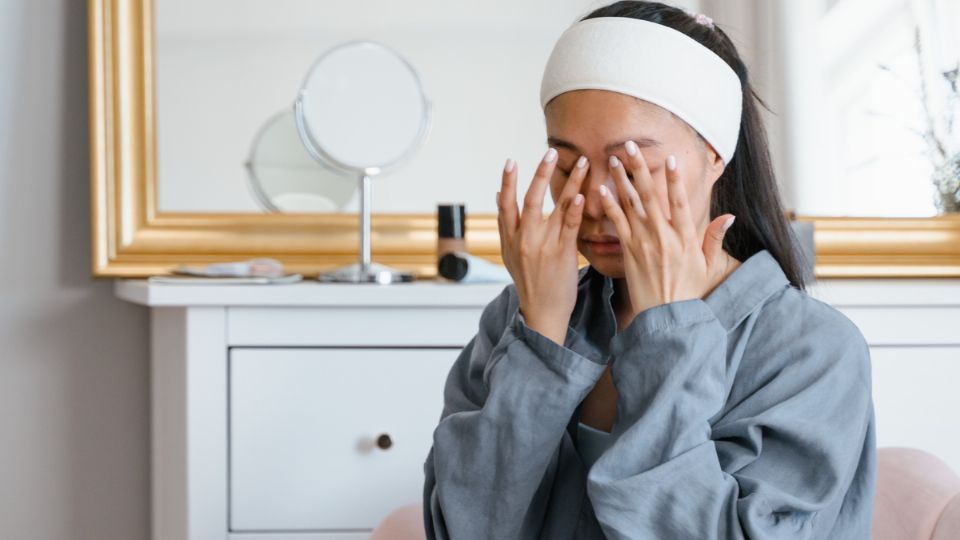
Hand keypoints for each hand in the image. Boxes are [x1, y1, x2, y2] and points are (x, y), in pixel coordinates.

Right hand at [497, 148, 588, 344]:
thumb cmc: (530, 282)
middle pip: (529, 199)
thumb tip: (497, 196)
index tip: (510, 162)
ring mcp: (542, 246)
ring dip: (570, 182)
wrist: (542, 313)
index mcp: (509, 239)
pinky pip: (569, 226)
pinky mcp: (562, 254)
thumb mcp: (510, 254)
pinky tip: (582, 194)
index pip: (505, 205)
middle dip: (540, 173)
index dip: (506, 182)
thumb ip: (506, 225)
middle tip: (550, 152)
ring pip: (554, 207)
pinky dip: (574, 209)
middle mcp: (523, 239)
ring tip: (582, 162)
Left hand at [598, 141, 735, 318]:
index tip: (669, 157)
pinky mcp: (629, 253)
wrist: (667, 318)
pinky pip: (618, 225)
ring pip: (631, 205)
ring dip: (621, 180)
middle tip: (628, 146)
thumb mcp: (708, 266)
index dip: (674, 179)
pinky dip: (610, 206)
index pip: (679, 202)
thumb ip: (714, 238)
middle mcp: (664, 236)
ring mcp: (644, 243)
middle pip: (650, 195)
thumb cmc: (688, 293)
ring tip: (612, 160)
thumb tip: (728, 216)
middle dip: (639, 168)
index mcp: (685, 238)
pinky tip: (601, 190)